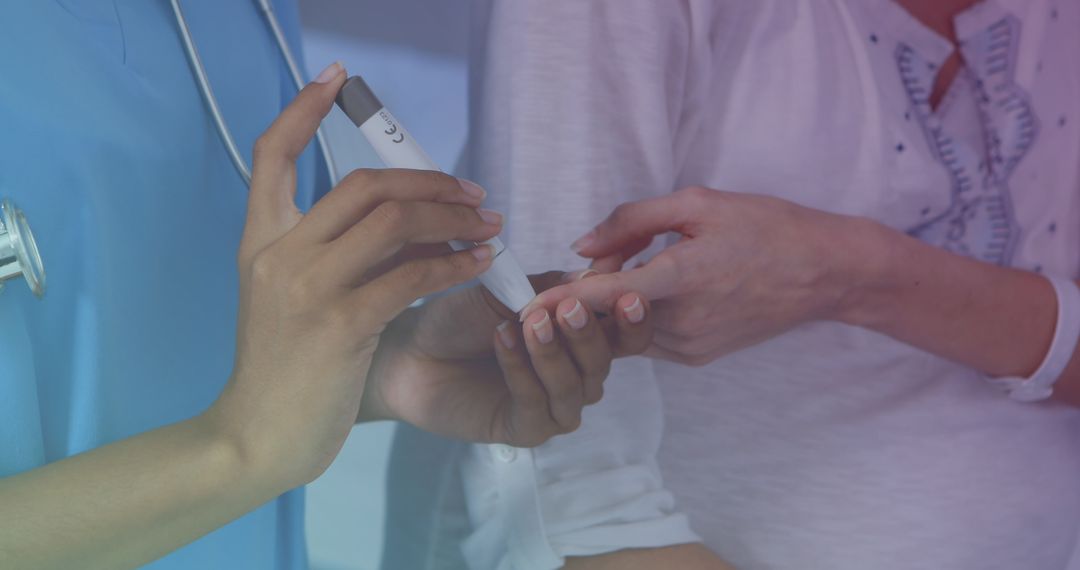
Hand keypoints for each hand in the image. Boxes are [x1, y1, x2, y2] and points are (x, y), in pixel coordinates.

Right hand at [206, 65, 503, 486]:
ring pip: (392, 220)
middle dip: (428, 180)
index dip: (302, 109)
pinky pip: (411, 275)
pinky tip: (480, 263)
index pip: (270, 155)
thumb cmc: (283, 369)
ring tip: (488, 223)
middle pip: (362, 184)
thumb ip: (335, 256)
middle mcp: (278, 252)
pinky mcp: (340, 323)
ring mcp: (307, 286)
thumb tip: (411, 220)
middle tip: (473, 191)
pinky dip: (455, 263)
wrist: (256, 436)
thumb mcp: (293, 299)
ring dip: (452, 215)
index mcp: (260, 241)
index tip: (336, 77)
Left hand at [361, 271, 653, 445]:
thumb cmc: (460, 320)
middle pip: (604, 362)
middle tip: (567, 308)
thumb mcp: (508, 292)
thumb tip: (594, 276)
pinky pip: (537, 404)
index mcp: (581, 340)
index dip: (632, 319)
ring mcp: (554, 406)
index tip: (627, 296)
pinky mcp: (526, 430)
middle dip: (588, 333)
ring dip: (553, 352)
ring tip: (528, 321)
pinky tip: (502, 339)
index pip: (625, 336)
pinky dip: (522, 370)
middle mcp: (576, 376)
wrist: (410, 352)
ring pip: (575, 386)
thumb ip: (551, 288)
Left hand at [523, 186, 857, 365]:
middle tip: (594, 260)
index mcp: (680, 278)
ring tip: (627, 270)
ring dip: (610, 308)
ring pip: (624, 334)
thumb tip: (582, 244)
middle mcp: (681, 323)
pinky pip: (647, 341)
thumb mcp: (699, 203)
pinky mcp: (698, 357)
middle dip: (586, 293)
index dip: (556, 301)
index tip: (521, 306)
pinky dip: (634, 320)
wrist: (824, 274)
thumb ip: (633, 220)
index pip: (600, 297)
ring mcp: (690, 347)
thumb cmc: (766, 228)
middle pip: (606, 317)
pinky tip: (651, 291)